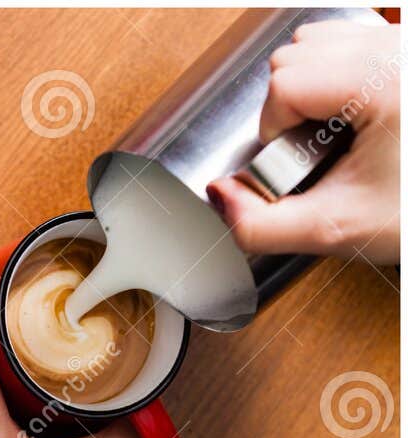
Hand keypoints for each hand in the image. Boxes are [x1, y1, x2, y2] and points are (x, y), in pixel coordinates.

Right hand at [207, 22, 398, 262]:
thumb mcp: (337, 228)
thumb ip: (261, 226)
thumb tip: (220, 196)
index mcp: (383, 81)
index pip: (285, 81)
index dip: (277, 128)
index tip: (303, 158)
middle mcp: (397, 50)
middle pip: (294, 53)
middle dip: (289, 106)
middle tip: (319, 147)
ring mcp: (403, 43)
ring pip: (317, 38)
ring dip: (307, 85)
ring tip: (333, 128)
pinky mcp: (405, 47)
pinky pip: (348, 37)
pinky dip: (333, 71)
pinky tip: (349, 111)